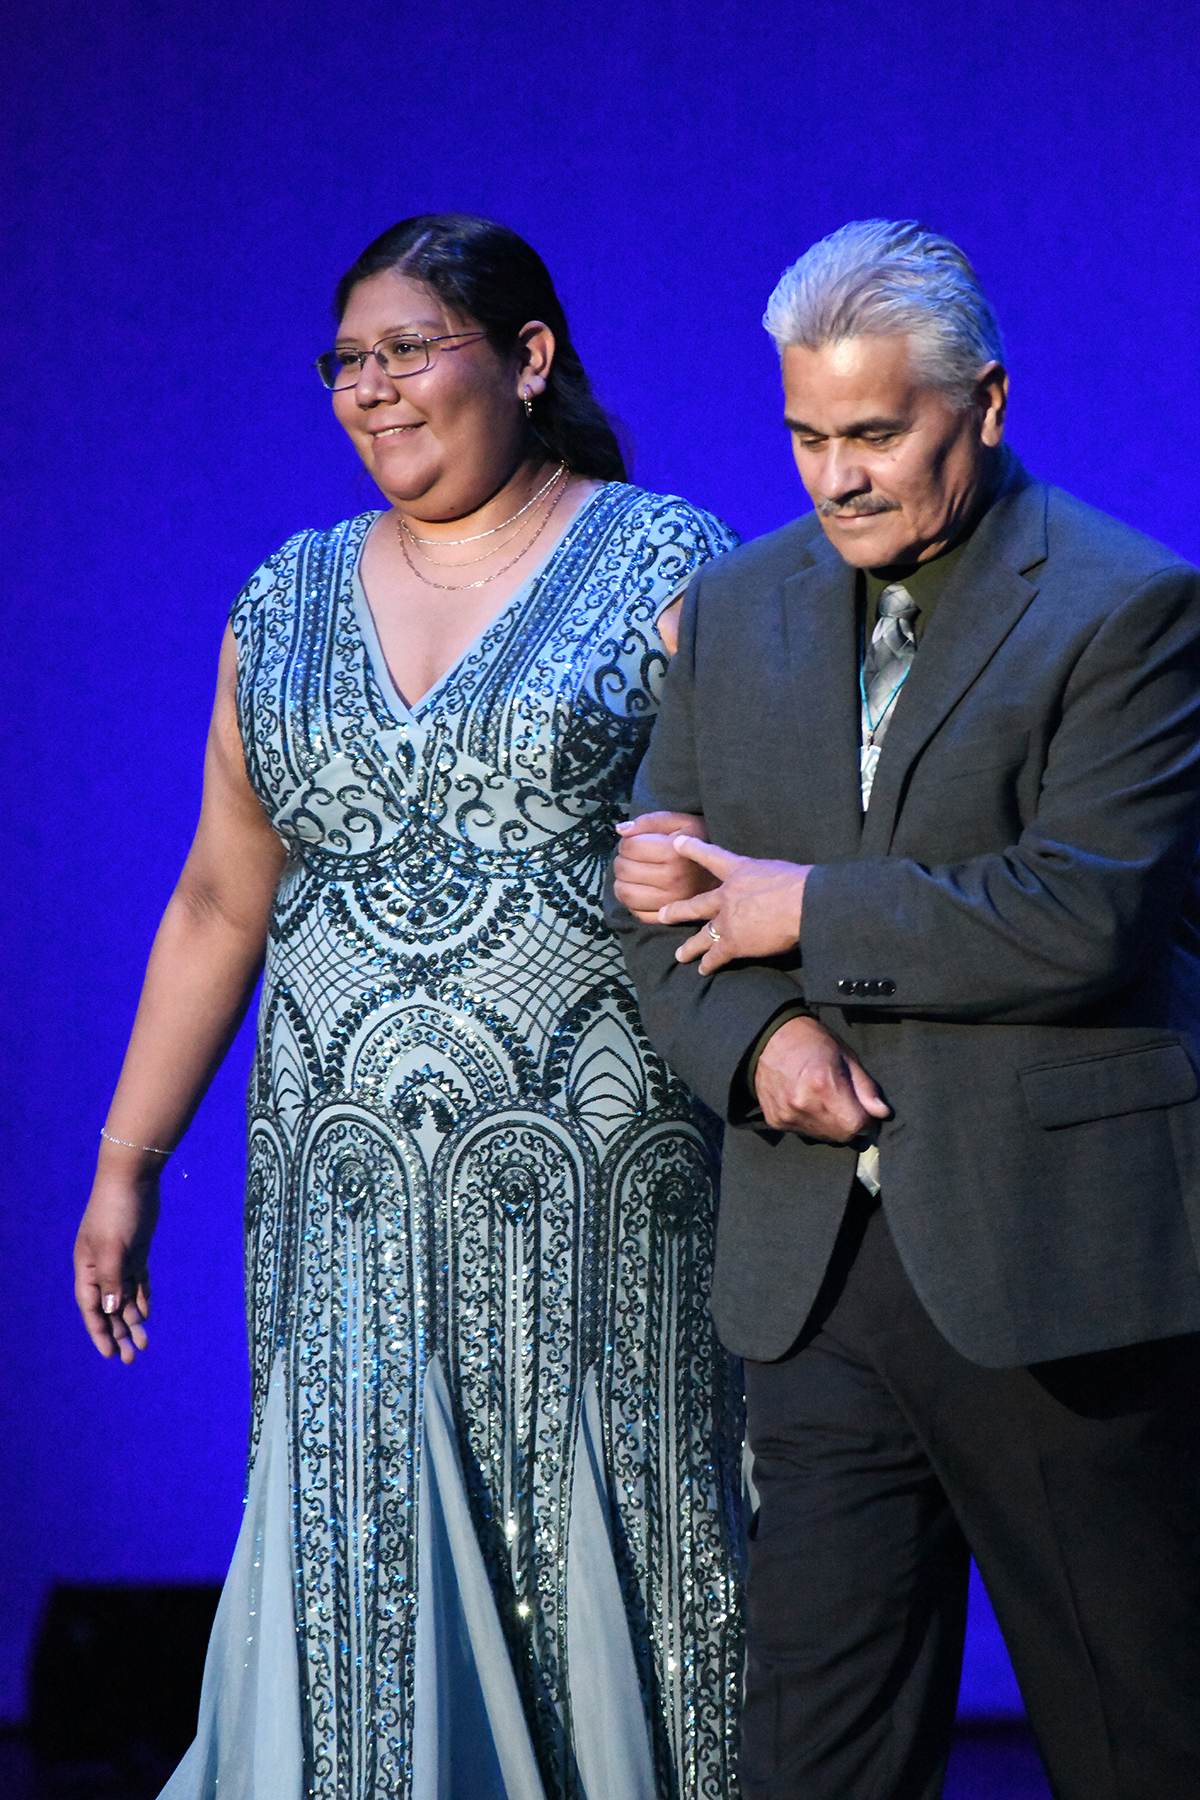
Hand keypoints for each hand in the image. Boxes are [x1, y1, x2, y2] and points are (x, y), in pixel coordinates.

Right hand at [75, 1169, 159, 1362]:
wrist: (133, 1177)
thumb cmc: (117, 1210)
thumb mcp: (114, 1247)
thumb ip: (112, 1280)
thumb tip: (109, 1311)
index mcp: (88, 1267)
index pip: (92, 1308)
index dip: (99, 1332)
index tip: (109, 1354)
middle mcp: (101, 1267)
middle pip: (109, 1308)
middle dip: (118, 1333)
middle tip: (131, 1358)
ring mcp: (120, 1258)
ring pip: (124, 1297)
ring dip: (132, 1320)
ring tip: (143, 1344)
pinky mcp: (137, 1250)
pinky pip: (137, 1280)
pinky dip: (140, 1297)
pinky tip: (146, 1313)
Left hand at [613, 812, 715, 922]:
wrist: (723, 874)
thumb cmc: (700, 843)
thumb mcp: (680, 822)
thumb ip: (649, 821)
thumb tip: (620, 830)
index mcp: (674, 853)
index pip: (629, 847)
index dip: (627, 841)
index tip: (636, 841)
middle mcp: (671, 880)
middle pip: (624, 870)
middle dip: (623, 860)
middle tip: (633, 857)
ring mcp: (669, 902)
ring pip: (624, 892)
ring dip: (622, 881)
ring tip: (634, 873)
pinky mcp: (668, 919)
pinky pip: (636, 912)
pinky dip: (632, 902)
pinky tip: (641, 889)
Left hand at [659, 838, 812, 973]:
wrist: (803, 903)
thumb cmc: (800, 882)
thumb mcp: (775, 868)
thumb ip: (763, 877)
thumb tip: (770, 885)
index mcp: (739, 871)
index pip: (712, 856)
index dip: (693, 848)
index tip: (677, 843)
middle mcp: (727, 896)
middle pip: (696, 905)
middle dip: (677, 911)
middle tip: (662, 916)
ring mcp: (727, 921)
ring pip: (702, 936)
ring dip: (690, 947)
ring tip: (679, 955)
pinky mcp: (734, 943)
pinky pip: (716, 955)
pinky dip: (709, 964)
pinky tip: (703, 970)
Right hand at [755, 1015, 889, 1140]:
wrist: (768, 1039)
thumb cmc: (812, 1042)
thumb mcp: (845, 1056)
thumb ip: (864, 1087)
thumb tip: (882, 1112)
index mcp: (824, 1085)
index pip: (857, 1125)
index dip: (866, 1121)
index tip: (866, 1112)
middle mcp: (804, 1104)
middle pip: (841, 1135)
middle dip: (849, 1124)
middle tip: (844, 1103)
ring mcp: (787, 1115)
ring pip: (822, 1136)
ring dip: (830, 1125)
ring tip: (823, 1101)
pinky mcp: (775, 1121)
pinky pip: (802, 1132)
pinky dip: (810, 1123)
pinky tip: (806, 1103)